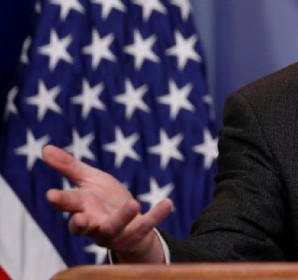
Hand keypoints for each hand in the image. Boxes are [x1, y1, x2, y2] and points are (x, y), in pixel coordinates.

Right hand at [43, 144, 170, 262]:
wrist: (128, 221)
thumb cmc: (103, 199)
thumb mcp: (89, 180)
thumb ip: (68, 167)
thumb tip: (45, 148)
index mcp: (81, 207)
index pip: (67, 205)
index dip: (60, 201)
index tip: (51, 195)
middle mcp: (93, 223)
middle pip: (83, 225)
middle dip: (79, 223)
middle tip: (79, 217)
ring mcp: (113, 232)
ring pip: (113, 229)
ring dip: (122, 218)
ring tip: (134, 202)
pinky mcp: (134, 234)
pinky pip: (145, 227)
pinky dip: (156, 216)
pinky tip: (168, 202)